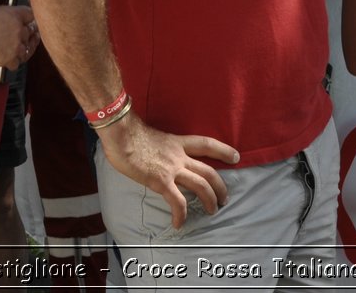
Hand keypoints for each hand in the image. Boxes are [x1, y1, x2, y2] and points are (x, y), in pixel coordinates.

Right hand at [0, 5, 38, 69]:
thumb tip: (10, 19)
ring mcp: (15, 46)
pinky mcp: (8, 59)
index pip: (31, 15)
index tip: (30, 21)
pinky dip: (13, 61)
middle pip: (31, 32)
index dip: (30, 18)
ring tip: (19, 48)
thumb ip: (7, 15)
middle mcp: (18, 30)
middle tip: (26, 34)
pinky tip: (9, 58)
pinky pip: (17, 63)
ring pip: (27, 49)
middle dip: (28, 33)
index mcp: (15, 15)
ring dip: (23, 48)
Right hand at [96, 112, 238, 228]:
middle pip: (209, 172)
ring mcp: (172, 169)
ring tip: (212, 211)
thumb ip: (157, 146)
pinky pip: (177, 202)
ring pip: (201, 186)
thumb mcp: (150, 135)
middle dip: (221, 187)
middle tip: (224, 198)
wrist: (120, 133)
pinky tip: (178, 223)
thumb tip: (150, 152)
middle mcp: (179, 156)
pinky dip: (180, 214)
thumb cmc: (127, 131)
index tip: (236, 156)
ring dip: (210, 201)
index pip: (206, 144)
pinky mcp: (161, 182)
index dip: (223, 150)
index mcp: (177, 142)